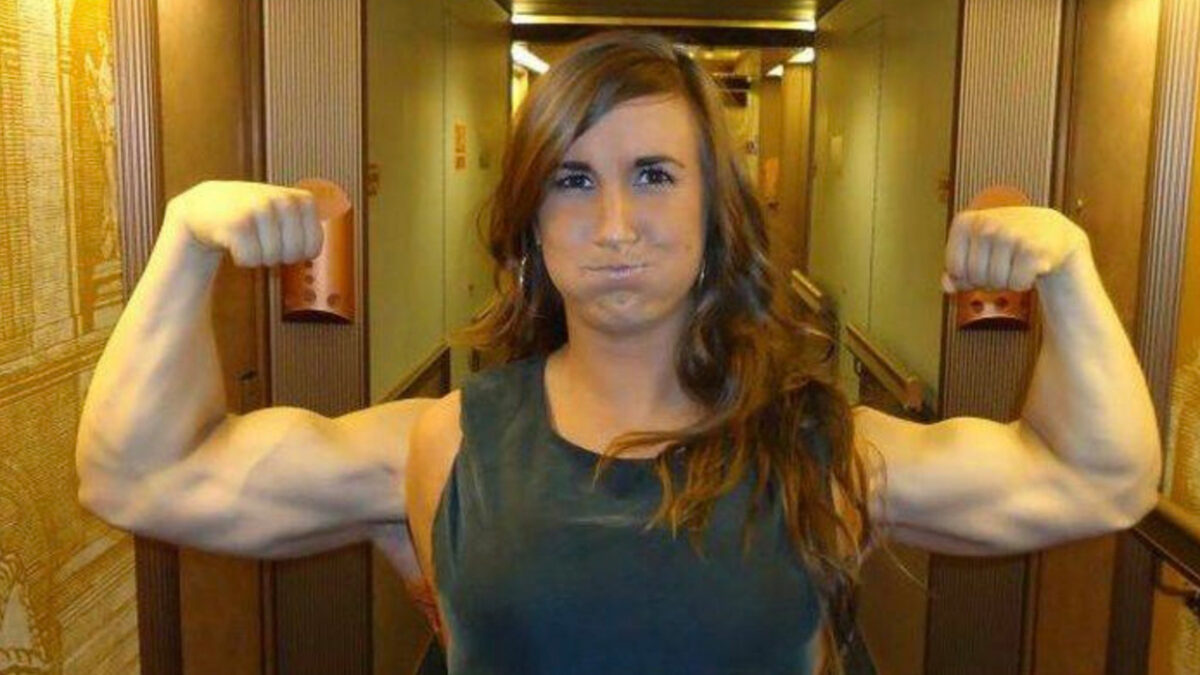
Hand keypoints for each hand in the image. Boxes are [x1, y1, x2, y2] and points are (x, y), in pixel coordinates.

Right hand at [164, 180, 322, 266]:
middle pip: (292, 255)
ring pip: (270, 259)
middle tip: (261, 237)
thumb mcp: (286, 211)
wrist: (207, 205)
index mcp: (302, 199)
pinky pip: (249, 260)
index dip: (297, 252)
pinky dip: (241, 258)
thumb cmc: (254, 215)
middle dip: (276, 255)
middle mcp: (283, 200)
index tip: (282, 238)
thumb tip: (338, 247)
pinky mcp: (237, 223)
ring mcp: (260, 209)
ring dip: (257, 256)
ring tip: (247, 236)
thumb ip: (310, 225)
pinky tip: (233, 240)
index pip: (313, 247)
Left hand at [941, 206, 1089, 292]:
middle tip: (1004, 263)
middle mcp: (986, 224)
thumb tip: (947, 287)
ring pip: (995, 283)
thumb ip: (955, 269)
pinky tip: (1030, 265)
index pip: (955, 269)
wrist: (1050, 229)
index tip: (983, 261)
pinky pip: (1017, 284)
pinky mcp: (1033, 250)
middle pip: (974, 277)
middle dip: (988, 279)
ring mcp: (1009, 235)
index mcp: (964, 222)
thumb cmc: (1005, 241)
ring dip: (1006, 282)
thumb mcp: (976, 248)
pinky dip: (1023, 282)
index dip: (968, 275)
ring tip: (1016, 262)